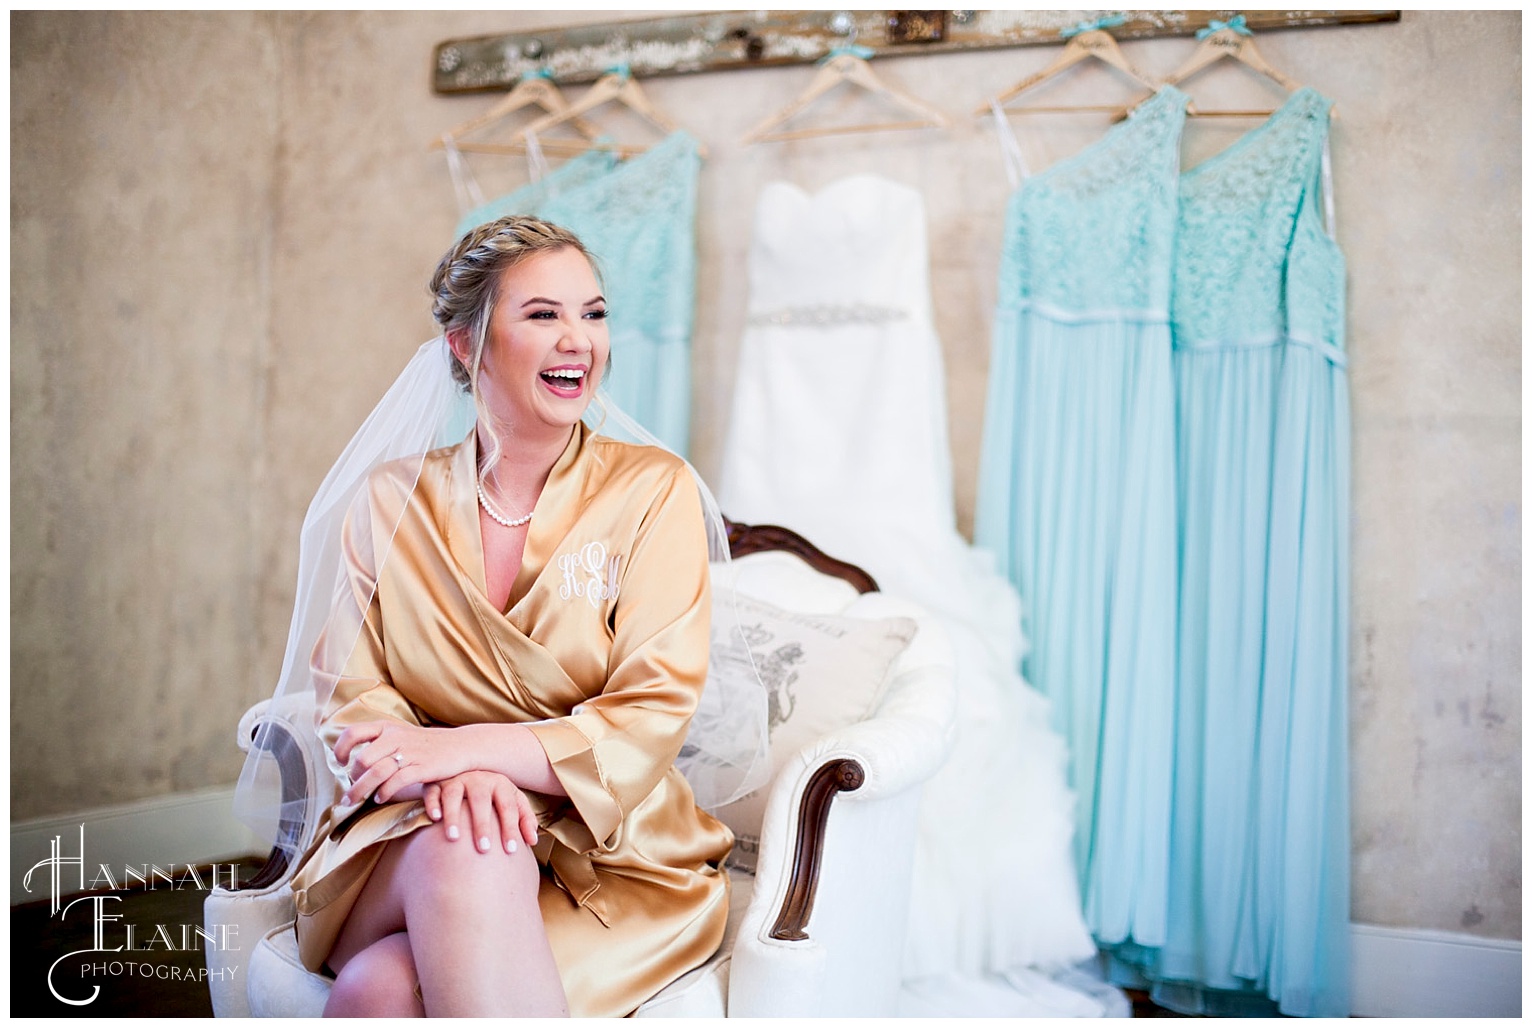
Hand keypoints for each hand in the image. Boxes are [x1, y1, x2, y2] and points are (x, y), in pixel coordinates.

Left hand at [333, 721, 466, 804]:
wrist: (460, 746)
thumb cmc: (426, 745)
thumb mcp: (401, 735)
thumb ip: (379, 744)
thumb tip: (353, 763)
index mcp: (387, 728)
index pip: (353, 733)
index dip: (341, 748)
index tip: (340, 762)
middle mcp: (396, 737)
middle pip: (362, 760)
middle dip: (353, 780)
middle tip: (351, 792)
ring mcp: (410, 752)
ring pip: (376, 772)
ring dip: (362, 790)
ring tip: (356, 802)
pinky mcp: (422, 767)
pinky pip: (396, 781)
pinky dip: (384, 792)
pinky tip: (380, 798)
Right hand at [425, 771, 538, 854]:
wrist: (466, 768)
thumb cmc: (493, 793)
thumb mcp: (511, 800)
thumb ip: (524, 818)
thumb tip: (533, 841)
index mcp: (500, 783)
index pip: (508, 807)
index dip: (511, 827)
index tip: (511, 850)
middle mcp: (479, 779)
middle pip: (481, 801)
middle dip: (482, 825)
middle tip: (484, 849)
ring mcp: (456, 779)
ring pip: (453, 795)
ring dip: (453, 816)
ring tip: (454, 837)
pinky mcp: (436, 783)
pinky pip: (432, 792)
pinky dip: (432, 804)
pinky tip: (435, 818)